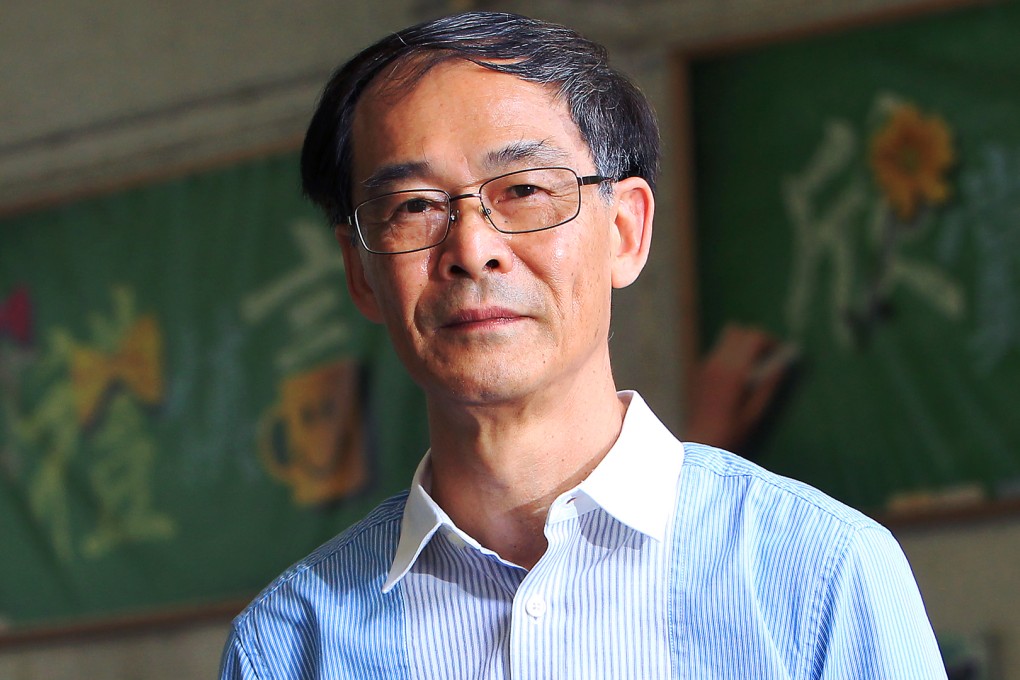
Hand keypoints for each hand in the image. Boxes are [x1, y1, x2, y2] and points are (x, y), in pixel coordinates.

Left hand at [685, 323, 794, 450]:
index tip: (779, 351)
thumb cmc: (731, 432)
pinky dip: (731, 353)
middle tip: (768, 355)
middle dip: (755, 339)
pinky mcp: (700, 370)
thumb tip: (784, 365)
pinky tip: (737, 375)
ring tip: (753, 364)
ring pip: (726, 338)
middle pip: (738, 331)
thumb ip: (770, 385)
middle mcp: (717, 363)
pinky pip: (719, 350)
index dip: (769, 341)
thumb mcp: (756, 411)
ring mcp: (706, 365)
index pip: (753, 338)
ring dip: (742, 344)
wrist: (700, 441)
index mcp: (733, 372)